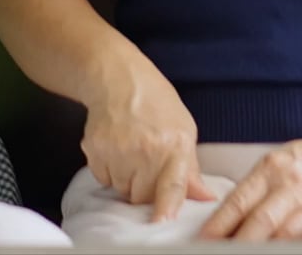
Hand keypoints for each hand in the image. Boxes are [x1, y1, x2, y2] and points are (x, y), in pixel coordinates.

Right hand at [81, 67, 217, 222]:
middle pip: (142, 197)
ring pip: (121, 190)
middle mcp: (146, 149)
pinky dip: (108, 169)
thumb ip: (191, 169)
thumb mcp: (184, 130)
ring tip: (130, 152)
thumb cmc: (156, 104)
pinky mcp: (95, 148)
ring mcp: (118, 149)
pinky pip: (103, 178)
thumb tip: (206, 197)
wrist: (120, 80)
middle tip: (146, 164)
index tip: (162, 220)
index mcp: (174, 145)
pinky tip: (115, 148)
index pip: (172, 185)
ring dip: (126, 179)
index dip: (167, 206)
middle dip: (144, 188)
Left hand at [197, 130, 301, 240]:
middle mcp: (287, 183)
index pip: (238, 201)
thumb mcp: (275, 164)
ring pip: (281, 234)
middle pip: (258, 221)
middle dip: (237, 242)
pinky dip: (286, 245)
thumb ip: (254, 188)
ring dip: (260, 248)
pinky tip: (274, 250)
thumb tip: (226, 216)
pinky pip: (301, 237)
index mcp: (268, 168)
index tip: (203, 239)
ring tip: (240, 253)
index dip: (219, 224)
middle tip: (217, 251)